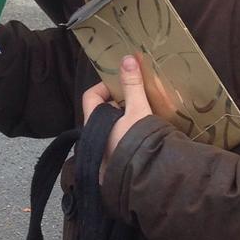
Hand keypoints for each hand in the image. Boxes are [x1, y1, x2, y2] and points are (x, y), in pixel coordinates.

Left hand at [81, 56, 152, 180]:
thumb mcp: (139, 110)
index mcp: (94, 124)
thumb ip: (133, 85)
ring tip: (145, 118)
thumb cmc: (139, 142)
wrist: (148, 180)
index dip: (105, 86)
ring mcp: (102, 156)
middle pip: (102, 114)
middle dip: (120, 105)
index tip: (123, 84)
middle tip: (139, 100)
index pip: (91, 96)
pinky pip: (118, 146)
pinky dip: (128, 138)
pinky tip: (145, 138)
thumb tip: (127, 59)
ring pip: (111, 130)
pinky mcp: (113, 168)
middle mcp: (94, 140)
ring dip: (125, 122)